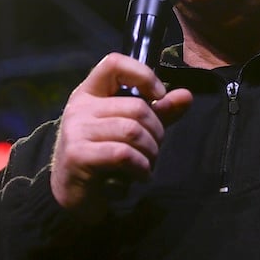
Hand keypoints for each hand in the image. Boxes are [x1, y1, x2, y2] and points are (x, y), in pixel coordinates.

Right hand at [49, 53, 192, 223]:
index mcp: (90, 93)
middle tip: (154, 148)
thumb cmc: (103, 159)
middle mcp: (79, 107)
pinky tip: (141, 175)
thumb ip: (158, 112)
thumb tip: (186, 95)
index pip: (113, 63)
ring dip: (151, 151)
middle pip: (135, 106)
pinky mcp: (78, 155)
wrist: (72, 197)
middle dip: (156, 131)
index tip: (158, 97)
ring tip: (148, 164)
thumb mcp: (131, 131)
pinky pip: (123, 153)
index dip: (142, 74)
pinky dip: (141, 166)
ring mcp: (76, 131)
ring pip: (132, 130)